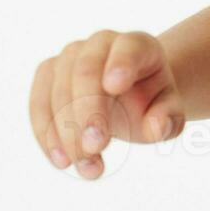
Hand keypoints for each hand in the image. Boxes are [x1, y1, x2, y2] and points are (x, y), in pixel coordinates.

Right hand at [29, 30, 186, 179]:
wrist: (132, 99)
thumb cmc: (152, 103)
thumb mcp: (170, 112)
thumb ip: (168, 119)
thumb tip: (155, 127)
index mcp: (139, 45)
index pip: (129, 48)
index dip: (120, 64)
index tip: (114, 87)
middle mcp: (101, 43)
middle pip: (86, 71)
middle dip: (87, 112)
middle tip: (95, 147)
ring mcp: (70, 56)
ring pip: (58, 90)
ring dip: (67, 133)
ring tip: (87, 167)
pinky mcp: (48, 75)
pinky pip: (39, 103)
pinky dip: (47, 134)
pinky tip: (62, 161)